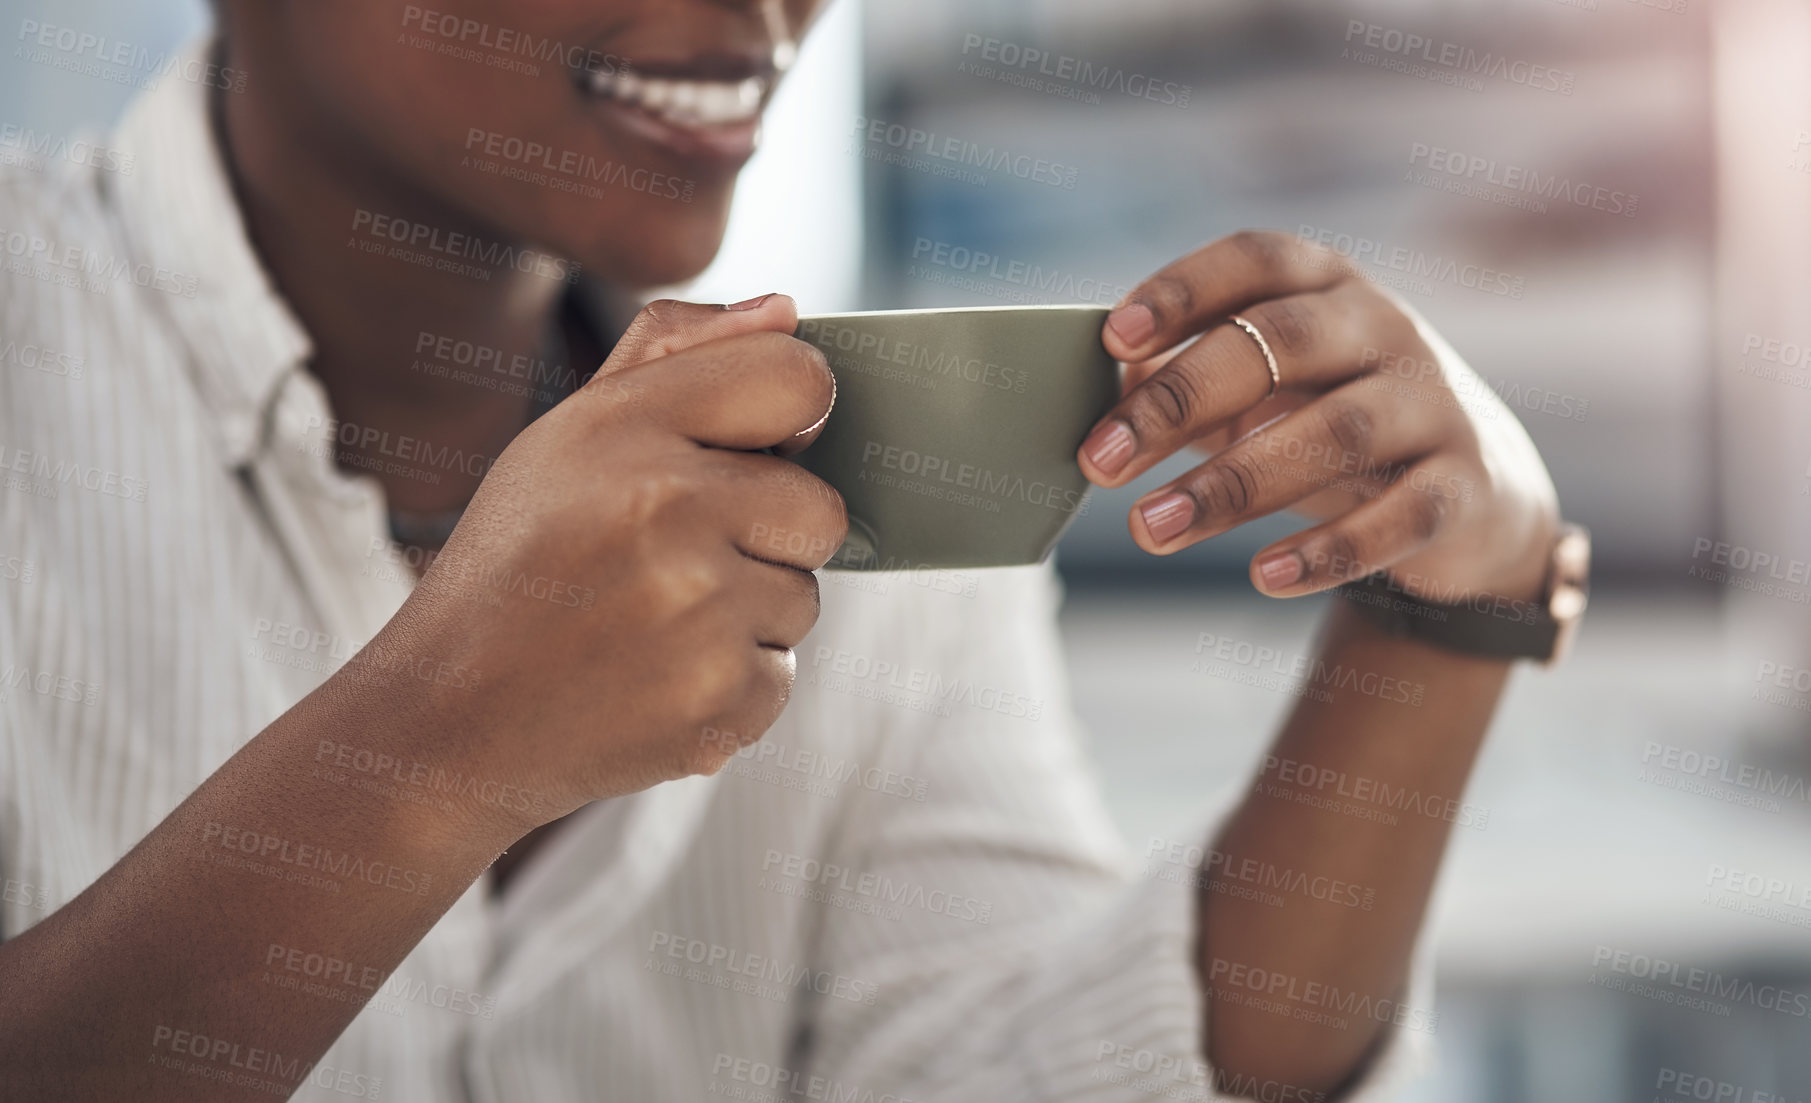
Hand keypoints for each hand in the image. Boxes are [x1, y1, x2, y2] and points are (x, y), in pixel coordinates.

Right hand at [350, 295, 844, 832]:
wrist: (441, 724)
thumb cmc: (512, 571)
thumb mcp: (560, 441)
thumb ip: (673, 357)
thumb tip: (786, 309)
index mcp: (623, 427)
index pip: (797, 380)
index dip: (794, 416)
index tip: (762, 448)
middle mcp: (666, 508)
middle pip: (820, 508)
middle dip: (766, 538)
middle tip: (673, 563)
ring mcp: (698, 610)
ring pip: (802, 598)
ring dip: (745, 617)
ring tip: (647, 627)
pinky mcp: (718, 699)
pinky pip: (780, 675)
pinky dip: (728, 687)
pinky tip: (649, 683)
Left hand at [1077, 231, 1559, 603]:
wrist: (1476, 496)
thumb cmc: (1333, 424)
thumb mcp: (1266, 390)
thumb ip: (1188, 382)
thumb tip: (1108, 390)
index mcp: (1328, 285)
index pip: (1256, 261)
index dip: (1183, 290)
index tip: (1112, 340)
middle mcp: (1386, 328)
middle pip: (1281, 343)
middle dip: (1181, 399)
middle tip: (1100, 460)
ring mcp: (1432, 403)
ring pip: (1334, 432)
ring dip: (1233, 484)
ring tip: (1151, 529)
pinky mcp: (1463, 485)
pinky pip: (1399, 517)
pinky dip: (1330, 551)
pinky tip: (1264, 577)